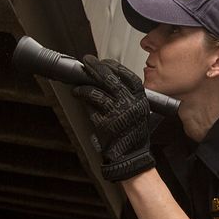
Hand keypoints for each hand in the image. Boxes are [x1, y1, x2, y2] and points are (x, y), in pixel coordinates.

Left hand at [72, 56, 154, 181]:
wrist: (131, 157)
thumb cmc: (133, 135)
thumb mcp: (139, 112)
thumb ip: (128, 97)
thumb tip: (107, 79)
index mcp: (141, 100)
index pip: (128, 76)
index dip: (115, 67)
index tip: (105, 62)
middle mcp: (131, 104)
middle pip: (111, 79)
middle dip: (96, 67)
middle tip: (87, 61)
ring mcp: (118, 112)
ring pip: (98, 90)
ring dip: (85, 84)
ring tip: (78, 83)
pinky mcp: (105, 122)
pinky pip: (91, 104)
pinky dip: (83, 96)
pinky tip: (78, 93)